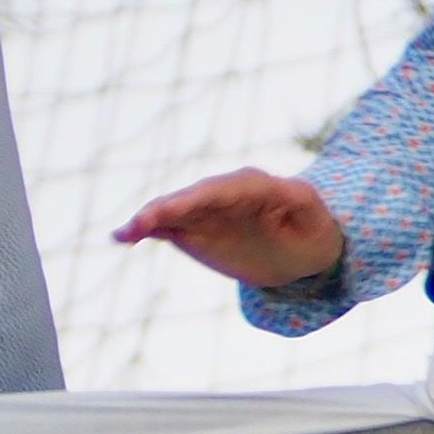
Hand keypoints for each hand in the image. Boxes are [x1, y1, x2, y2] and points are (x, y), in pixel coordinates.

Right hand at [115, 170, 346, 288]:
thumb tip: (286, 188)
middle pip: (192, 197)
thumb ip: (297, 200)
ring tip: (125, 234)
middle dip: (167, 208)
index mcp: (256, 186)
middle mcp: (225, 193)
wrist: (299, 247)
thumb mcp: (311, 215)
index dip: (198, 197)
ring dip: (149, 219)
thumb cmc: (310, 228)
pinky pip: (165, 225)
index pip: (225, 189)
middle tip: (141, 223)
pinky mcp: (193, 226)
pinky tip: (122, 237)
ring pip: (173, 211)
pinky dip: (144, 230)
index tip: (178, 208)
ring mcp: (206, 209)